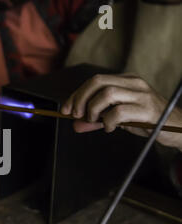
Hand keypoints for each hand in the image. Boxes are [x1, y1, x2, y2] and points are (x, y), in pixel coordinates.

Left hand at [61, 74, 181, 150]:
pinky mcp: (148, 110)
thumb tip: (75, 125)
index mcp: (126, 81)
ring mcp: (142, 95)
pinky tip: (109, 127)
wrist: (177, 128)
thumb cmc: (146, 120)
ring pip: (107, 93)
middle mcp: (134, 83)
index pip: (94, 81)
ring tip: (96, 121)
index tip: (66, 109)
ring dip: (93, 109)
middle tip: (76, 115)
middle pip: (98, 82)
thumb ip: (97, 120)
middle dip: (81, 98)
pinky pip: (119, 111)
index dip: (77, 94)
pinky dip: (108, 121)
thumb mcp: (118, 118)